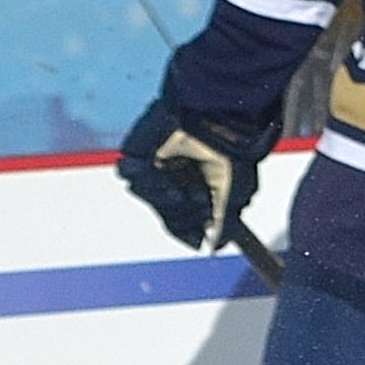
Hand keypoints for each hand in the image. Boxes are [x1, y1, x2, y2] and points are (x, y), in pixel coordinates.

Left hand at [115, 87, 278, 250]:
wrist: (217, 117)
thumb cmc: (232, 151)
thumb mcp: (235, 195)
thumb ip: (222, 226)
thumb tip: (213, 248)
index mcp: (196, 184)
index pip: (182, 219)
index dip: (187, 232)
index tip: (197, 241)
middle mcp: (175, 176)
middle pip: (166, 212)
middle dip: (182, 212)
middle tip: (198, 199)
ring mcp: (155, 164)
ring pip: (148, 196)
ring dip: (165, 198)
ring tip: (181, 187)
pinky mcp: (138, 151)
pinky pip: (128, 175)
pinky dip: (143, 178)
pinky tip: (159, 170)